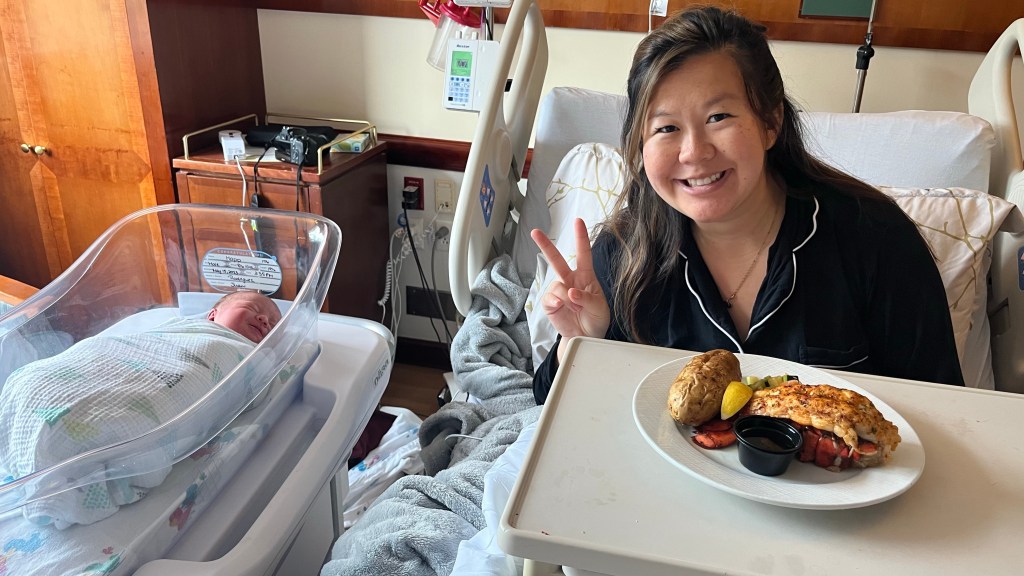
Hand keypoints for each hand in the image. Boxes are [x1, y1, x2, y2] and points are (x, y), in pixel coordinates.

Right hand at [531, 218, 610, 360]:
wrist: (586, 337)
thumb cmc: (595, 319)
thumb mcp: (599, 308)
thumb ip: (587, 298)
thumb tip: (570, 292)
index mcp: (585, 277)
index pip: (584, 254)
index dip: (581, 237)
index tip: (578, 221)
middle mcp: (570, 280)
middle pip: (556, 260)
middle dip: (545, 245)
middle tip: (535, 232)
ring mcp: (559, 291)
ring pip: (556, 285)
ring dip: (566, 297)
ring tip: (575, 308)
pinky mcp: (550, 303)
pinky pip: (549, 298)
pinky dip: (555, 303)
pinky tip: (561, 307)